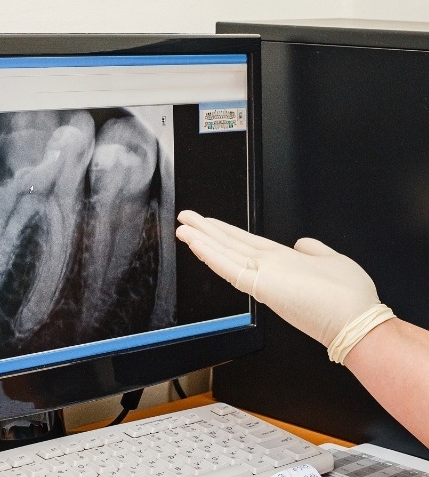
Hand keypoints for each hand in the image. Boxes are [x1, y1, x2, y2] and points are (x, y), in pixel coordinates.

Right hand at [176, 210, 393, 361]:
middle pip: (230, 245)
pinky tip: (195, 242)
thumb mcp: (331, 261)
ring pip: (225, 253)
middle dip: (206, 231)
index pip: (245, 244)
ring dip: (202, 239)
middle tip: (185, 218)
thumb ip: (312, 250)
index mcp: (281, 261)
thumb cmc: (347, 297)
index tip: (208, 222)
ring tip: (183, 226)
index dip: (225, 232)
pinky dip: (210, 254)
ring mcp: (262, 275)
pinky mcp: (260, 284)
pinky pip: (229, 266)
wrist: (357, 321)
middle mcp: (267, 267)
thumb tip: (301, 242)